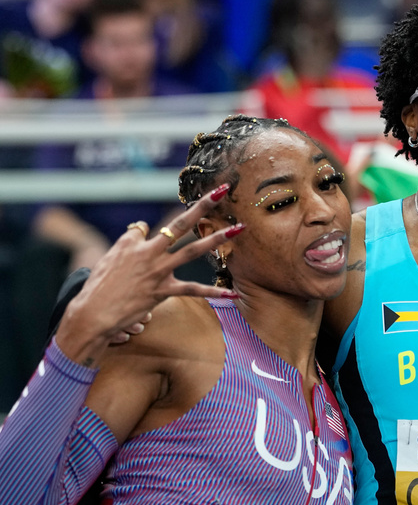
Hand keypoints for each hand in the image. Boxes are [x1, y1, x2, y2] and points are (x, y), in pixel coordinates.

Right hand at [56, 184, 241, 357]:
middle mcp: (148, 252)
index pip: (149, 228)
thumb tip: (142, 227)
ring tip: (238, 228)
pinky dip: (214, 292)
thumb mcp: (108, 258)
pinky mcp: (163, 291)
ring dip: (217, 238)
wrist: (92, 313)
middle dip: (202, 206)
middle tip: (221, 191)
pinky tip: (233, 294)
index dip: (150, 232)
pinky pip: (194, 290)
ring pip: (193, 250)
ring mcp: (158, 271)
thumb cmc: (98, 287)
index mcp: (132, 243)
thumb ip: (128, 241)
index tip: (147, 238)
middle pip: (179, 225)